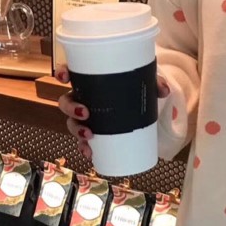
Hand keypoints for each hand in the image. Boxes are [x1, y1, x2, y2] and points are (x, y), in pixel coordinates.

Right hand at [55, 64, 170, 160]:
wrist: (141, 103)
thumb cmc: (135, 87)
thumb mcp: (145, 82)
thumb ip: (155, 83)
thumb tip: (164, 90)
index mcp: (90, 81)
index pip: (70, 73)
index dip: (62, 73)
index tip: (64, 76)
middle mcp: (84, 98)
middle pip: (67, 102)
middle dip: (71, 108)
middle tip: (86, 113)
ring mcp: (87, 116)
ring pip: (72, 123)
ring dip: (77, 130)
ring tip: (89, 136)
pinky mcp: (95, 131)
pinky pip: (84, 141)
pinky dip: (85, 148)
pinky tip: (90, 153)